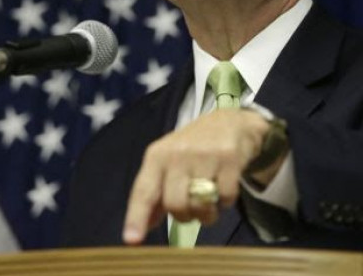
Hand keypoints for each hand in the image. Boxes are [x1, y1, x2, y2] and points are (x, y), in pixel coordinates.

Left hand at [122, 109, 268, 243]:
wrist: (230, 122)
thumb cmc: (192, 147)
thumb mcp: (168, 163)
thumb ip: (154, 192)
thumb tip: (143, 227)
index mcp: (157, 156)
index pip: (144, 191)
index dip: (137, 217)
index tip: (132, 240)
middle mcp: (178, 154)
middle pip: (175, 204)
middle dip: (184, 216)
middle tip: (191, 210)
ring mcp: (205, 155)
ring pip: (201, 204)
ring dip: (207, 213)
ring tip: (209, 202)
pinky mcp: (229, 158)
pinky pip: (225, 198)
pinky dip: (226, 202)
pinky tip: (224, 187)